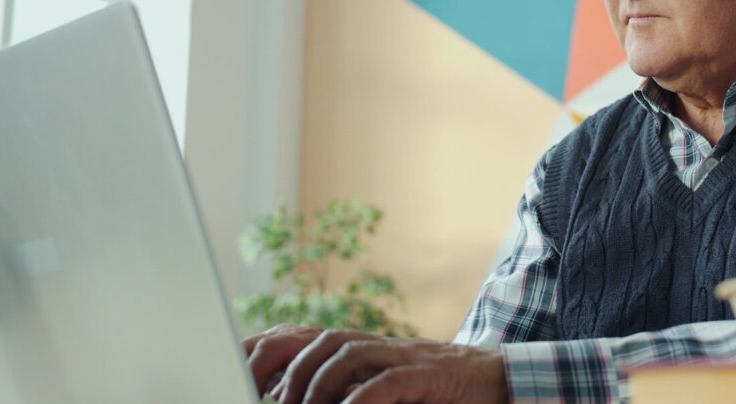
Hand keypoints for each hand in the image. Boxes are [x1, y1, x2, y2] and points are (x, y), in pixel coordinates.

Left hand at [245, 326, 506, 403]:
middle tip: (265, 399)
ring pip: (347, 354)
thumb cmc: (435, 393)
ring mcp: (402, 356)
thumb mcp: (383, 391)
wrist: (496, 381)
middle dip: (286, 369)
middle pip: (319, 341)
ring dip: (316, 385)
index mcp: (364, 349)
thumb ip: (347, 392)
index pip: (306, 338)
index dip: (268, 352)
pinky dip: (361, 397)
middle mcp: (378, 346)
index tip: (239, 374)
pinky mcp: (426, 374)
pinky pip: (386, 381)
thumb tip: (294, 397)